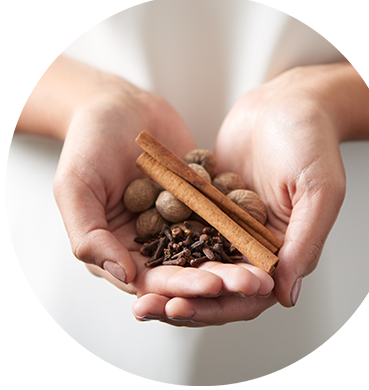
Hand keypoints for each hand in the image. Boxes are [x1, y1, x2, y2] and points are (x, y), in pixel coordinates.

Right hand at [53, 74, 274, 306]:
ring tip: (266, 267)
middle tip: (254, 284)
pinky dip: (243, 225)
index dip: (182, 288)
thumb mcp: (75, 188)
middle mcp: (153, 241)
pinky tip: (267, 233)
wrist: (117, 106)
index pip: (153, 280)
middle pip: (189, 270)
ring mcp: (180, 220)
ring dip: (239, 260)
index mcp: (120, 249)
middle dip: (222, 279)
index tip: (211, 287)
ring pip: (212, 248)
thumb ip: (90, 236)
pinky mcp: (200, 199)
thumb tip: (125, 276)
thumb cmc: (87, 144)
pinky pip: (223, 214)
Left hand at [131, 65, 346, 326]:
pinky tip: (133, 241)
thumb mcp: (318, 190)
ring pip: (193, 258)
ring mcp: (226, 222)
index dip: (214, 308)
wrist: (287, 102)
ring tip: (132, 282)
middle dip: (179, 297)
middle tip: (144, 307)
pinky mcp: (207, 201)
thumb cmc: (311, 142)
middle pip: (213, 282)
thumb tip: (286, 297)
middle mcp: (250, 242)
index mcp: (280, 250)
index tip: (179, 309)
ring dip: (165, 272)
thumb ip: (304, 243)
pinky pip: (182, 223)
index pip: (246, 296)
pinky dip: (161, 234)